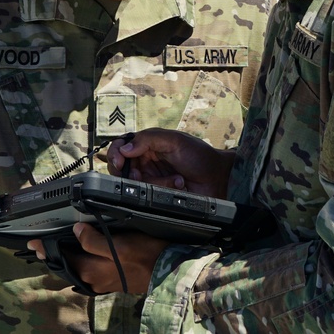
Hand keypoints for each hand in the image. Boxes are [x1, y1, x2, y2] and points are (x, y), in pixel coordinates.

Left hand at [28, 223, 168, 293]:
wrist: (169, 272)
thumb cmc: (147, 256)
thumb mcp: (120, 244)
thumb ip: (94, 240)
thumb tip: (76, 231)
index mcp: (90, 269)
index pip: (61, 256)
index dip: (46, 247)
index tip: (33, 241)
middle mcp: (92, 278)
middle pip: (66, 264)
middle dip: (53, 253)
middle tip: (40, 242)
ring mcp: (101, 281)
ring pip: (77, 267)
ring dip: (67, 256)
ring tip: (57, 245)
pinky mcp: (111, 280)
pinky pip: (88, 270)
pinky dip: (80, 261)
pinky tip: (82, 252)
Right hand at [107, 128, 233, 197]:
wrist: (218, 178)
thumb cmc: (200, 155)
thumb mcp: (175, 141)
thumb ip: (149, 139)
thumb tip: (125, 149)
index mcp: (148, 144)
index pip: (122, 146)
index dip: (116, 154)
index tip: (119, 162)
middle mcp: (146, 161)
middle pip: (123, 168)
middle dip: (131, 173)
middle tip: (139, 175)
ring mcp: (152, 178)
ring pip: (136, 184)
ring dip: (156, 182)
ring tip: (175, 179)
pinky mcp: (157, 193)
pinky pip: (148, 194)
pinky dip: (164, 189)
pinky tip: (178, 185)